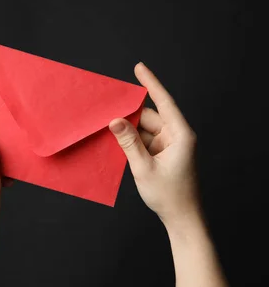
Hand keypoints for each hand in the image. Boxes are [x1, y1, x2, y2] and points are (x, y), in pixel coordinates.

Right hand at [109, 63, 198, 223]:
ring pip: (144, 130)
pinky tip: (116, 144)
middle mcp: (176, 137)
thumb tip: (115, 120)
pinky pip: (143, 142)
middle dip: (129, 115)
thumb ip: (128, 142)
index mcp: (180, 135)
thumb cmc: (169, 195)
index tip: (139, 68)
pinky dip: (131, 143)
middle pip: (149, 117)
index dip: (151, 83)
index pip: (164, 102)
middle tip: (106, 110)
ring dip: (128, 132)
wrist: (181, 218)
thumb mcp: (144, 167)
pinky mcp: (162, 155)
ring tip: (107, 131)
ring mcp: (169, 146)